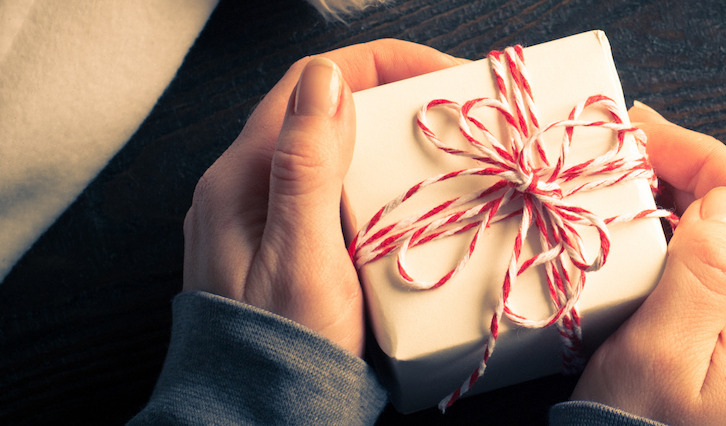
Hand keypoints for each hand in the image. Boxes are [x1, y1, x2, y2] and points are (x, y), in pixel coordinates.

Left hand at [183, 40, 463, 354]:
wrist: (259, 422)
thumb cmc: (281, 350)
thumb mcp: (302, 258)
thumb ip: (307, 166)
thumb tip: (326, 79)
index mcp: (242, 177)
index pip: (312, 82)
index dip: (381, 65)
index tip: (443, 79)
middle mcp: (244, 189)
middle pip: (322, 113)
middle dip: (390, 103)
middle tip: (452, 121)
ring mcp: (260, 220)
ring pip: (329, 155)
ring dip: (384, 146)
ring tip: (439, 161)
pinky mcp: (282, 250)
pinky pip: (330, 195)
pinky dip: (372, 186)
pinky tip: (405, 210)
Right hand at [571, 102, 725, 423]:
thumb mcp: (660, 356)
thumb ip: (702, 271)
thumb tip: (724, 199)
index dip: (703, 156)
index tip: (646, 129)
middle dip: (695, 177)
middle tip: (633, 147)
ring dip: (692, 210)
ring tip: (636, 182)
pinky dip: (695, 251)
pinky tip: (657, 235)